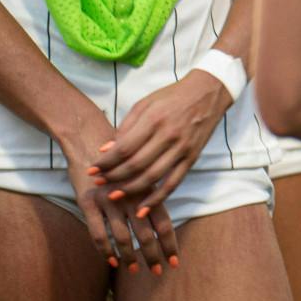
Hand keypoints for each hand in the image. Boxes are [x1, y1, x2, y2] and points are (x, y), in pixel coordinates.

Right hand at [62, 112, 178, 273]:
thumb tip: (164, 219)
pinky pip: (98, 233)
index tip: (175, 261)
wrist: (90, 141)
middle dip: (153, 255)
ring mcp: (109, 201)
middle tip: (158, 272)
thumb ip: (153, 191)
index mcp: (148, 189)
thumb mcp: (143, 171)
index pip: (163, 222)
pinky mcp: (88, 204)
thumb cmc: (122, 159)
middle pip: (145, 234)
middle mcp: (131, 196)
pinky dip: (106, 250)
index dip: (169, 243)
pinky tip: (112, 261)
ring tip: (135, 270)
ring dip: (130, 257)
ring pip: (122, 237)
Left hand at [93, 71, 231, 214]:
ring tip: (113, 194)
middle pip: (135, 165)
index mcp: (154, 119)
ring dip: (129, 189)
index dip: (105, 162)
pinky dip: (157, 199)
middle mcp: (169, 135)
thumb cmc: (173, 96)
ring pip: (152, 177)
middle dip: (113, 177)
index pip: (124, 148)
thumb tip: (105, 150)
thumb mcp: (145, 104)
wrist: (208, 92)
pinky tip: (142, 209)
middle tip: (98, 182)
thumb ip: (125, 127)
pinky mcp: (192, 158)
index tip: (92, 169)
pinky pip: (173, 183)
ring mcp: (182, 148)